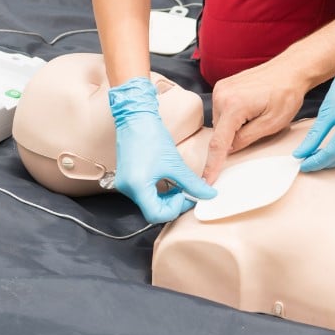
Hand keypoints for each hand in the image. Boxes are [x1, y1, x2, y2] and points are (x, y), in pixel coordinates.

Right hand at [109, 77, 216, 223]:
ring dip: (167, 198)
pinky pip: (146, 193)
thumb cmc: (152, 137)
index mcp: (137, 187)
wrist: (135, 119)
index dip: (175, 209)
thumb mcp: (175, 163)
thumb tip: (208, 194)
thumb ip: (192, 183)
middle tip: (187, 191)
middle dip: (173, 204)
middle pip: (153, 211)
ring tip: (179, 184)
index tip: (186, 196)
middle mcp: (128, 190)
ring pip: (150, 203)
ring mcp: (125, 185)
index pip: (157, 215)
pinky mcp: (128, 179)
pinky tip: (169, 179)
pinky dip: (160, 191)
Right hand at [202, 59, 308, 183]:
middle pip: (220, 132)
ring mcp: (220, 88)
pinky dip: (234, 117)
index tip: (206, 181)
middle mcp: (221, 95)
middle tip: (260, 125)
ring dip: (235, 126)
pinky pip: (223, 111)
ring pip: (221, 123)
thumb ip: (246, 139)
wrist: (291, 69)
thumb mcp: (272, 124)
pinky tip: (251, 108)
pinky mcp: (222, 86)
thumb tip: (229, 150)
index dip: (213, 165)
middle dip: (235, 138)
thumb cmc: (286, 94)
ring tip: (258, 113)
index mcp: (233, 105)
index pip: (219, 143)